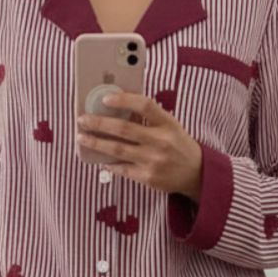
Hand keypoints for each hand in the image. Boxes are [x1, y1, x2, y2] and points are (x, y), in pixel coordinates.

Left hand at [77, 91, 202, 199]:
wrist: (196, 173)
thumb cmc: (178, 145)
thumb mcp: (170, 126)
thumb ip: (149, 118)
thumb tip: (117, 107)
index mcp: (167, 123)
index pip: (144, 105)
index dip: (124, 100)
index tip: (105, 98)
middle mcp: (161, 141)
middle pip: (124, 128)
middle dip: (99, 123)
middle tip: (82, 120)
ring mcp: (153, 161)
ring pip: (118, 150)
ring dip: (96, 142)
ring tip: (82, 137)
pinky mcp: (147, 178)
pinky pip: (121, 168)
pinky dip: (108, 162)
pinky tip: (98, 157)